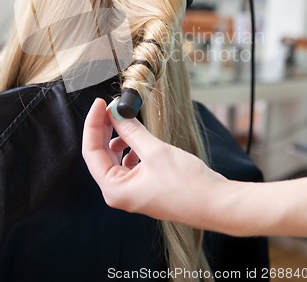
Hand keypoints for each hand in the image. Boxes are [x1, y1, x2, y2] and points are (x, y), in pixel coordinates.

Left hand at [82, 98, 226, 228]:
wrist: (216, 203)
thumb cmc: (188, 185)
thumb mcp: (155, 151)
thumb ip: (131, 130)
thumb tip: (114, 112)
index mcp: (115, 190)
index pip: (91, 151)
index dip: (93, 124)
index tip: (100, 103)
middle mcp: (119, 193)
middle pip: (100, 154)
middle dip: (105, 128)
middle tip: (112, 106)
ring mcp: (132, 190)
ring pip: (114, 157)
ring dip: (117, 136)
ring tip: (125, 119)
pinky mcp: (145, 185)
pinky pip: (128, 162)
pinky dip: (130, 147)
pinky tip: (139, 137)